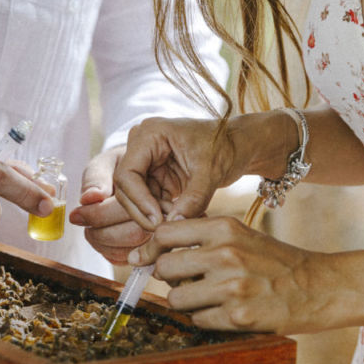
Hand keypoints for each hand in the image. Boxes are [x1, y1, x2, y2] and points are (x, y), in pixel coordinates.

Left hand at [69, 147, 152, 263]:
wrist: (136, 172)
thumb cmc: (120, 166)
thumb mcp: (107, 162)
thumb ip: (97, 178)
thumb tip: (90, 197)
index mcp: (156, 188)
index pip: (128, 209)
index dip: (98, 215)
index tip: (76, 215)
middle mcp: (165, 212)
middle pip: (134, 234)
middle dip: (101, 234)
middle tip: (84, 227)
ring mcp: (161, 231)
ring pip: (135, 251)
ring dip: (105, 246)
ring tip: (91, 232)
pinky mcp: (153, 244)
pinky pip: (135, 258)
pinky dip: (113, 254)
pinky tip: (103, 242)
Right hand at [113, 117, 241, 231]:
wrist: (238, 145)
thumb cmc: (225, 147)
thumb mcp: (211, 172)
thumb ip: (193, 199)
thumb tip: (174, 224)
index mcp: (149, 134)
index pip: (127, 174)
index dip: (139, 200)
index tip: (158, 220)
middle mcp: (141, 146)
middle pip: (126, 188)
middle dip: (143, 211)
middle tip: (164, 229)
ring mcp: (146, 162)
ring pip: (135, 198)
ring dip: (153, 214)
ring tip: (179, 221)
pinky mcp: (154, 176)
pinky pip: (148, 201)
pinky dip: (161, 213)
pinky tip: (179, 218)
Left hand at [130, 216, 338, 335]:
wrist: (321, 287)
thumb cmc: (276, 262)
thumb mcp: (242, 235)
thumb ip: (203, 237)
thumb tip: (155, 247)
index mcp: (224, 228)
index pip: (165, 233)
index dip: (149, 248)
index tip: (143, 259)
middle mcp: (225, 254)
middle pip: (164, 268)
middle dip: (169, 279)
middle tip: (186, 283)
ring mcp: (231, 286)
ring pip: (176, 299)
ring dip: (187, 302)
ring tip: (210, 299)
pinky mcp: (238, 317)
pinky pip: (198, 320)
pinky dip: (207, 319)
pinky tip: (227, 312)